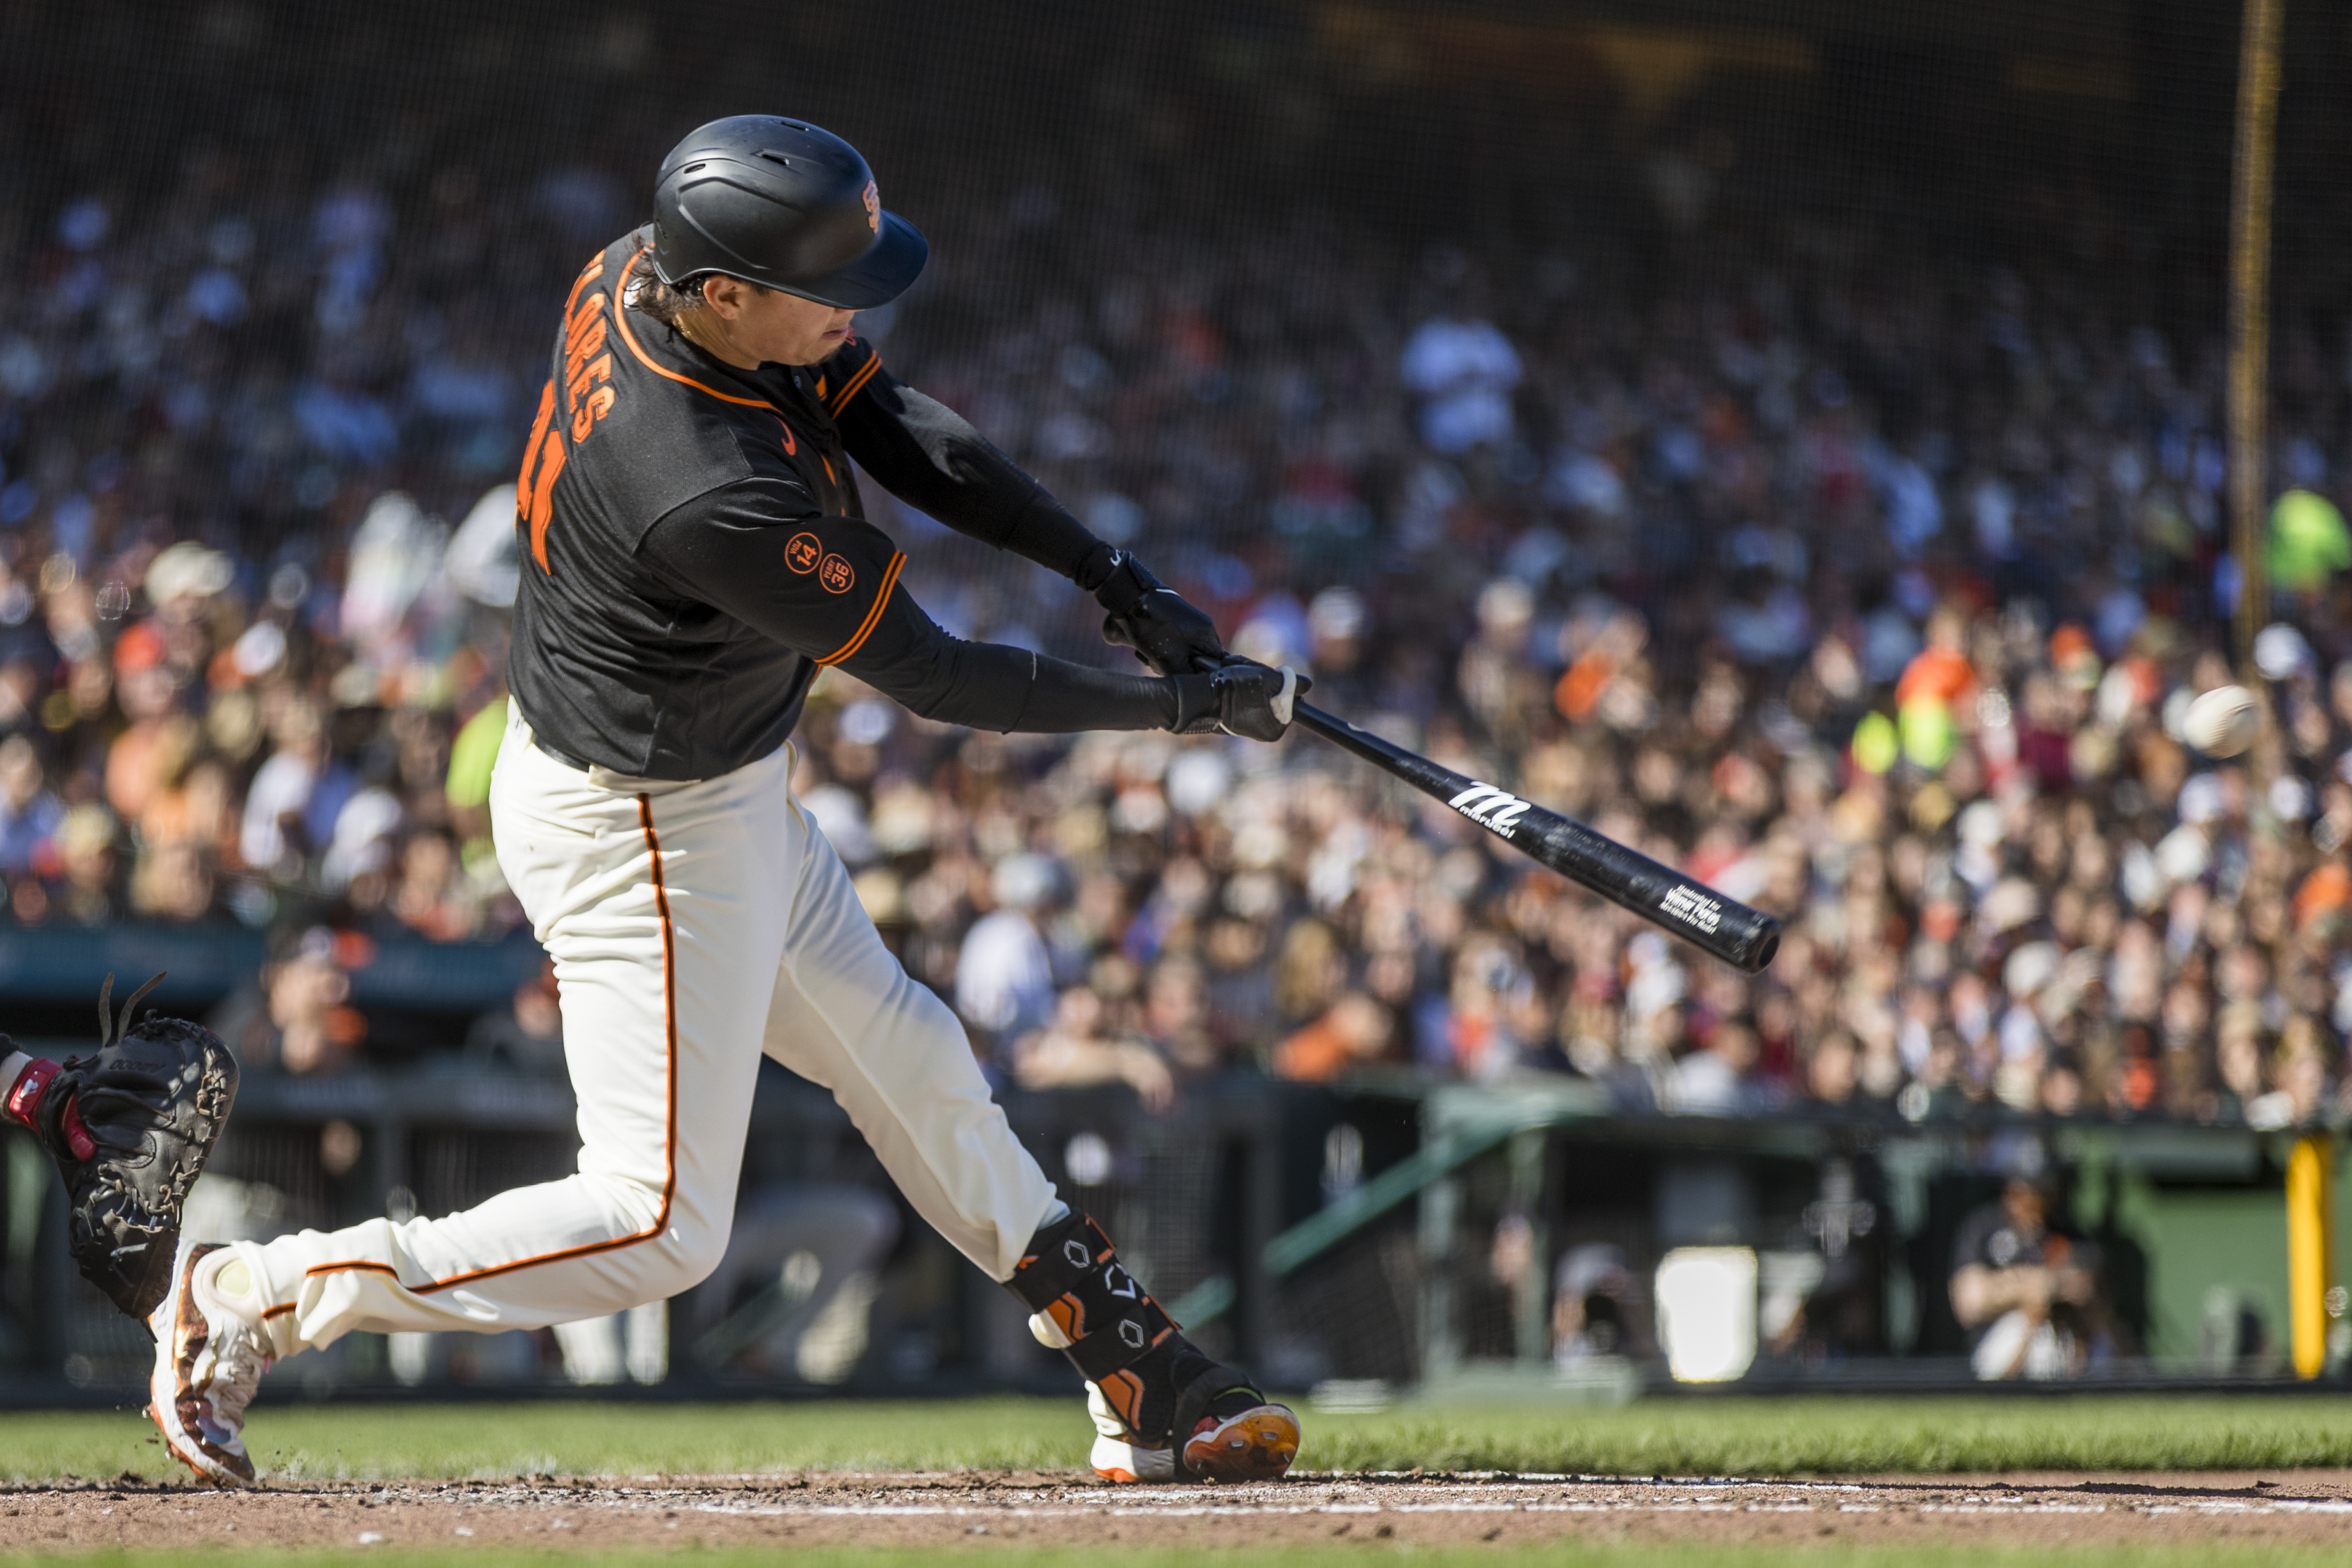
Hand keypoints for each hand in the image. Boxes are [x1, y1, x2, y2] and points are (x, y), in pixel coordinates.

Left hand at [1093, 550, 1225, 676]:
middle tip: (1159, 664)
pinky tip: (1138, 648)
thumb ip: (1187, 675)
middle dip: (1175, 668)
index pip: (1217, 662)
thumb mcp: (1171, 659)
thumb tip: (1193, 687)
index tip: (1186, 678)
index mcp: (1206, 633)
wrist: (1126, 598)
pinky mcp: (1162, 625)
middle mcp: (1196, 628)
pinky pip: (1161, 647)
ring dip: (1159, 661)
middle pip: (1193, 661)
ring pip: (1174, 656)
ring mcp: (1179, 624)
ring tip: (1145, 653)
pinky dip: (1151, 652)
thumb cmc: (1152, 628)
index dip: (1202, 674)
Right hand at [1171, 660, 1307, 741]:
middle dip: (1261, 678)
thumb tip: (1307, 684)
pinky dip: (1236, 683)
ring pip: (1257, 692)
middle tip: (1245, 671)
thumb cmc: (1229, 690)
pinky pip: (1242, 696)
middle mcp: (1261, 732)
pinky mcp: (1231, 717)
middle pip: (1273, 695)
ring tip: (1232, 672)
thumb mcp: (1265, 679)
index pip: (1289, 698)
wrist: (1192, 696)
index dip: (1279, 681)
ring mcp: (1245, 725)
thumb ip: (1288, 682)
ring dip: (1247, 677)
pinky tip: (1225, 677)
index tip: (1266, 675)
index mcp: (1274, 730)